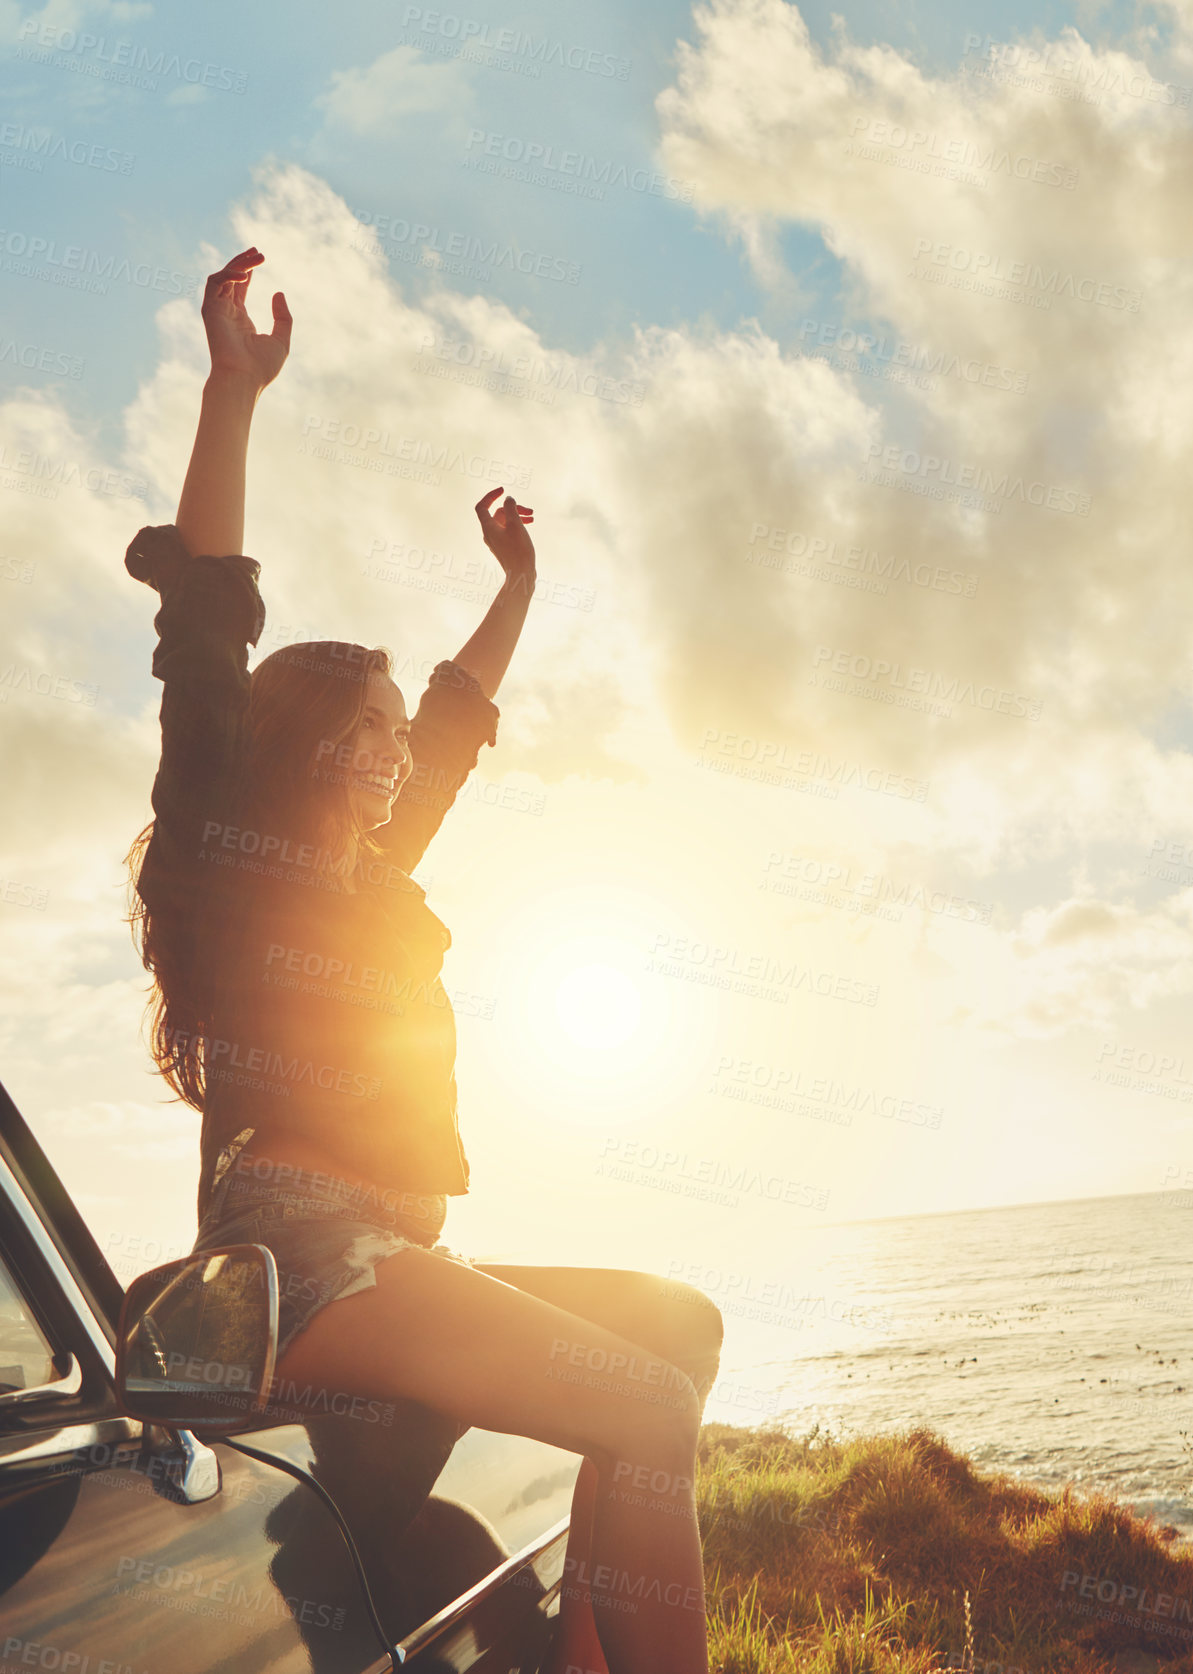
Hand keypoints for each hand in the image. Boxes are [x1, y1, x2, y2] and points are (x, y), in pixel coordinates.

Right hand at [201, 247, 291, 389]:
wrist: (243, 379)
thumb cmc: (261, 367)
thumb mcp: (281, 339)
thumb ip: (282, 317)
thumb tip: (279, 292)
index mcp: (240, 319)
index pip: (239, 288)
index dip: (247, 271)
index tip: (259, 257)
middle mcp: (226, 313)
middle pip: (231, 278)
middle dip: (243, 262)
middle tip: (258, 252)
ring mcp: (217, 310)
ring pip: (222, 276)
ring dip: (238, 264)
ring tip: (256, 257)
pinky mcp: (210, 309)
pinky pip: (215, 282)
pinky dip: (229, 274)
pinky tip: (245, 275)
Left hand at [474, 488, 534, 580]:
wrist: (521, 574)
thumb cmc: (518, 550)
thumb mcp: (515, 524)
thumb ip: (511, 508)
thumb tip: (508, 499)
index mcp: (488, 527)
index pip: (482, 506)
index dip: (491, 496)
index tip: (503, 490)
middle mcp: (489, 534)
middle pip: (498, 513)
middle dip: (513, 508)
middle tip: (529, 510)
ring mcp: (497, 541)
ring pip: (505, 522)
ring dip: (518, 516)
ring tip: (532, 517)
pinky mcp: (505, 547)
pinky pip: (508, 531)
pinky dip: (517, 525)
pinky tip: (529, 524)